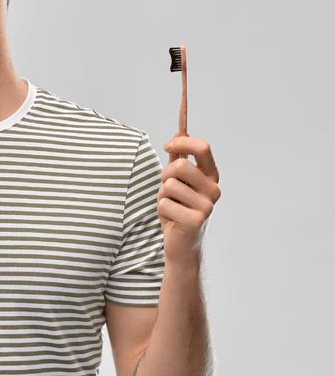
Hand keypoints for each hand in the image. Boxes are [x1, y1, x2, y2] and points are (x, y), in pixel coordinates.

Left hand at [158, 137, 220, 265]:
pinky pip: (164, 203)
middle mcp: (214, 189)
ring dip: (162, 195)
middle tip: (168, 190)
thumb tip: (179, 131)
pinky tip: (172, 219)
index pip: (203, 148)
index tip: (167, 146)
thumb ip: (178, 157)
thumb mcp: (176, 180)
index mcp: (211, 176)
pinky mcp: (196, 220)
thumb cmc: (177, 208)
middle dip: (165, 175)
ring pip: (169, 185)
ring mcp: (207, 206)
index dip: (182, 142)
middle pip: (181, 165)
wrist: (180, 243)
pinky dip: (161, 210)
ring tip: (171, 206)